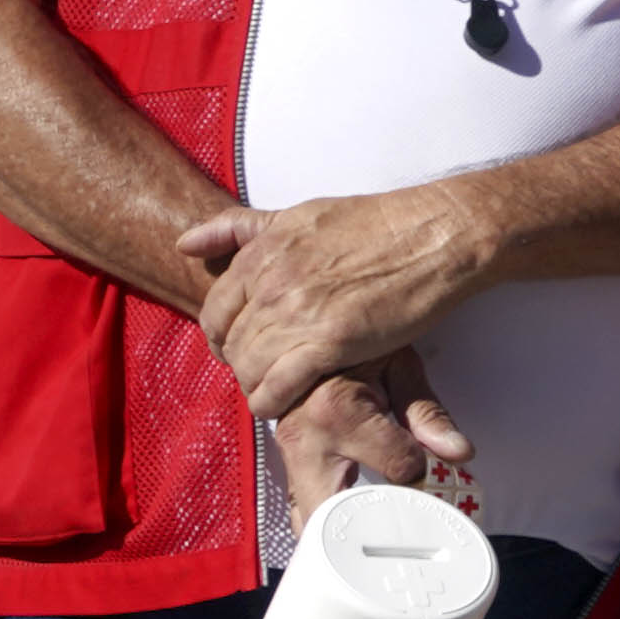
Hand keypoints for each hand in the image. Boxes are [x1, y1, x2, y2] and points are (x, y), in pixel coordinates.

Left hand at [181, 186, 499, 416]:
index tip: (236, 347)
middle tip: (259, 372)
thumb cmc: (377, 222)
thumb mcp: (297, 213)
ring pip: (250, 368)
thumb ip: (238, 228)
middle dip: (240, 364)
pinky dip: (272, 401)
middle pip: (231, 344)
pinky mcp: (331, 343)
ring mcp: (299, 315)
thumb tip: (186, 244)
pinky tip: (279, 405)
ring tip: (272, 390)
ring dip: (255, 386)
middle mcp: (271, 285)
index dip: (220, 337)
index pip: (214, 311)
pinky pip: (279, 386)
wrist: (434, 235)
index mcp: (260, 255)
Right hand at [269, 352, 471, 518]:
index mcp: (340, 412)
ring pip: (307, 520)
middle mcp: (306, 438)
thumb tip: (459, 453)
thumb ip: (428, 414)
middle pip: (334, 514)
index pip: (400, 468)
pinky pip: (299, 507)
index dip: (424, 471)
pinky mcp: (284, 463)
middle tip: (407, 534)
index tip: (434, 467)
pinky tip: (352, 528)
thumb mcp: (398, 368)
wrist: (300, 336)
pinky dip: (325, 523)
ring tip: (381, 537)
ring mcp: (288, 454)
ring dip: (342, 534)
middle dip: (370, 533)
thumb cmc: (353, 350)